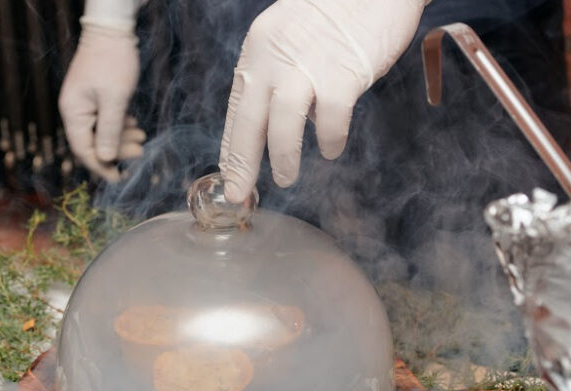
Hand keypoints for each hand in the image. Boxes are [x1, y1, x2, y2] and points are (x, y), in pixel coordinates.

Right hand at [58, 24, 146, 181]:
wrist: (111, 30)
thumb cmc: (112, 61)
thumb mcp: (114, 99)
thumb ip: (109, 131)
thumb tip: (104, 159)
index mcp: (73, 112)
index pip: (83, 150)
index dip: (100, 166)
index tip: (118, 178)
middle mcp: (75, 111)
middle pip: (93, 142)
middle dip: (116, 150)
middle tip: (140, 152)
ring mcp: (84, 104)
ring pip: (102, 131)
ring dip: (121, 138)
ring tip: (141, 137)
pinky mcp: (95, 97)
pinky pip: (106, 119)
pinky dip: (120, 125)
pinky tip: (134, 125)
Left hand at [219, 0, 427, 202]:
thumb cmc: (339, 11)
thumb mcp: (292, 36)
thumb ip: (280, 74)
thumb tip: (280, 121)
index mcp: (258, 50)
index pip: (238, 108)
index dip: (232, 146)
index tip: (228, 175)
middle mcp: (275, 58)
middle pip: (249, 121)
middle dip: (242, 165)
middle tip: (240, 194)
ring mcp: (307, 65)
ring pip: (282, 125)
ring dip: (282, 158)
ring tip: (286, 178)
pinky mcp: (342, 73)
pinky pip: (330, 120)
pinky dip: (329, 140)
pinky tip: (331, 148)